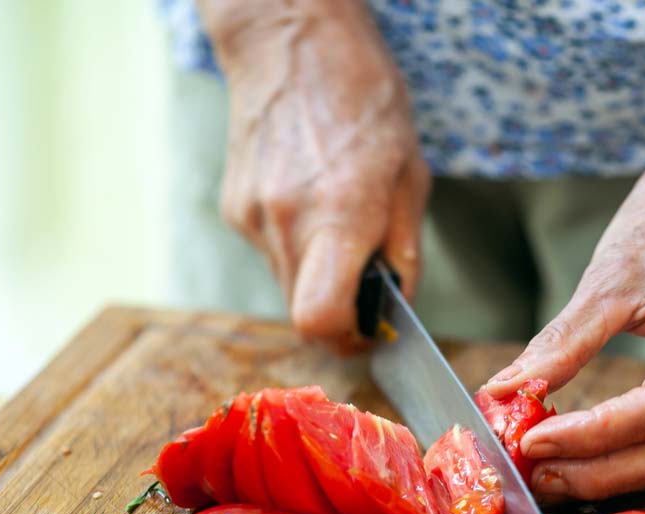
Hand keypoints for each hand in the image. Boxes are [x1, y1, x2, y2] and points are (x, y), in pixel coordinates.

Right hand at [207, 4, 428, 350]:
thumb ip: (402, 251)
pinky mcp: (234, 208)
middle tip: (364, 283)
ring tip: (338, 221)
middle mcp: (286, 222)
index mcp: (338, 215)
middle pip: (302, 312)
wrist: (290, 41)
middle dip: (338, 310)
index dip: (347, 340)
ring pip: (286, 284)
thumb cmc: (363, 97)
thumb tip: (395, 307)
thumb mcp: (410, 176)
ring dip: (317, 274)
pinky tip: (309, 198)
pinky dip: (295, 244)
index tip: (369, 331)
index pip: (320, 320)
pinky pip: (270, 250)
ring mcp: (252, 216)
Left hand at [484, 154, 644, 500]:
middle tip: (537, 474)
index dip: (594, 436)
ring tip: (552, 475)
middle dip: (601, 472)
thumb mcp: (608, 278)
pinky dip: (633, 460)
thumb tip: (503, 392)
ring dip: (615, 476)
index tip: (533, 442)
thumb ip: (561, 343)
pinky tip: (586, 460)